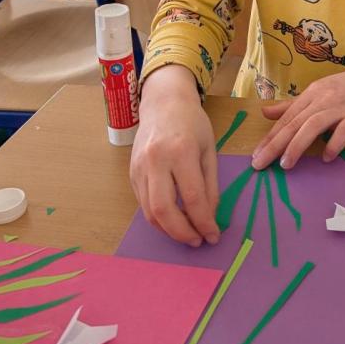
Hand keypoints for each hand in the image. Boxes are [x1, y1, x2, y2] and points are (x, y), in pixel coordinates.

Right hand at [129, 66, 220, 246]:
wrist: (163, 102)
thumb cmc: (192, 123)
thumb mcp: (210, 150)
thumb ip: (210, 185)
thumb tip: (210, 217)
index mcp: (181, 151)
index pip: (192, 198)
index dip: (204, 222)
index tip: (213, 236)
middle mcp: (156, 160)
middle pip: (164, 210)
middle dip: (182, 232)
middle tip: (197, 241)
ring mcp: (139, 168)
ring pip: (149, 211)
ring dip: (168, 230)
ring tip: (187, 234)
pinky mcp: (131, 173)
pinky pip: (143, 204)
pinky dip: (158, 218)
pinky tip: (172, 221)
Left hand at [252, 62, 344, 170]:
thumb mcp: (317, 92)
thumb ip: (291, 105)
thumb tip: (264, 113)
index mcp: (311, 94)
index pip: (286, 118)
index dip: (269, 137)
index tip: (256, 155)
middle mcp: (323, 99)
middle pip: (295, 123)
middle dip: (275, 144)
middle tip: (259, 164)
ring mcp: (340, 108)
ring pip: (314, 125)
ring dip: (297, 145)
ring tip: (285, 165)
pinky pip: (343, 131)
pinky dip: (333, 144)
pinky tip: (326, 158)